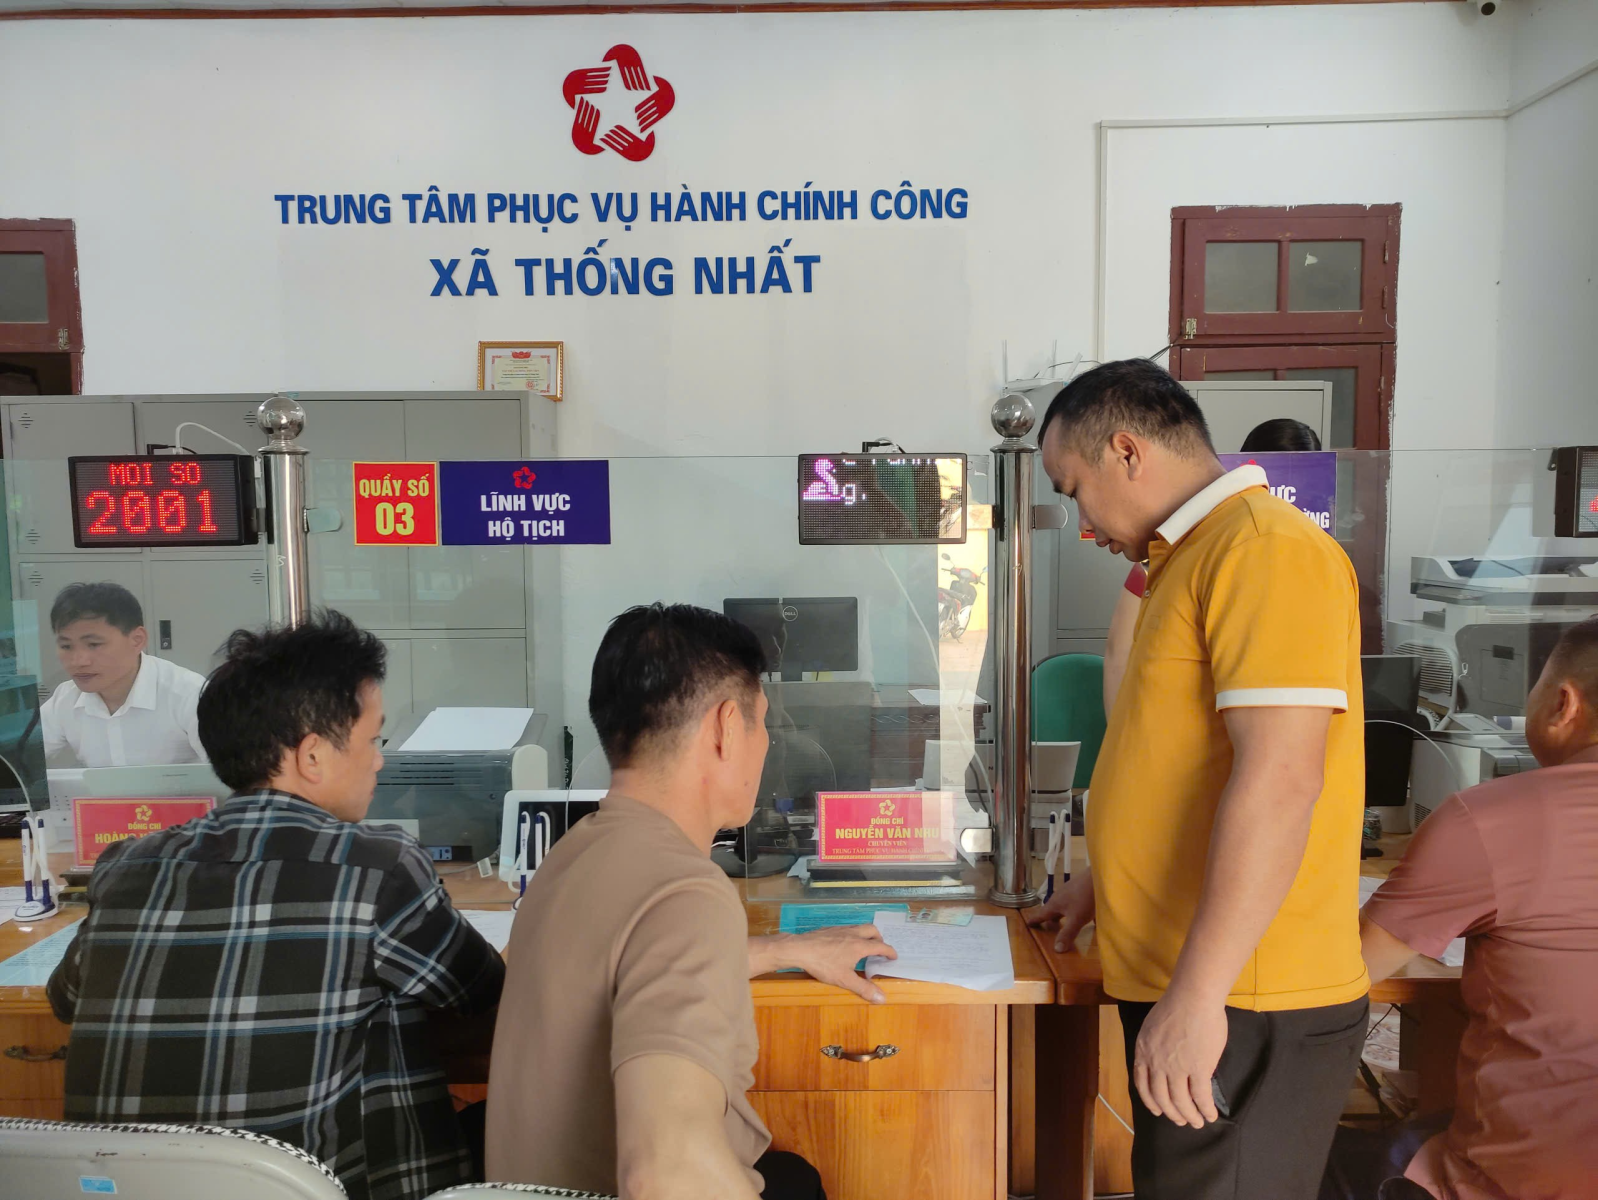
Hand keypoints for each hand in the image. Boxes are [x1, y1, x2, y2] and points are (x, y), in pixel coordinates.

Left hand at [779, 926, 896, 1003]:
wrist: (800, 949)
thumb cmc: (824, 964)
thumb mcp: (845, 980)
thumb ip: (864, 988)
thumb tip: (882, 998)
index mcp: (860, 945)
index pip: (881, 946)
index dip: (890, 952)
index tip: (893, 957)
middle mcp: (853, 934)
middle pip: (873, 930)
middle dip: (879, 939)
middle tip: (879, 949)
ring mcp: (841, 929)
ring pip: (860, 927)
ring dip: (866, 935)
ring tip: (864, 947)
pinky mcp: (830, 929)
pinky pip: (848, 928)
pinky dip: (854, 934)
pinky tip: (845, 945)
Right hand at [1025, 870, 1094, 952]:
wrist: (1100, 876)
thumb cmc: (1085, 898)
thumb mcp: (1076, 919)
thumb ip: (1067, 934)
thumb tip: (1056, 950)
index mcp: (1055, 904)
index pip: (1041, 914)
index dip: (1035, 920)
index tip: (1028, 923)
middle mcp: (1060, 897)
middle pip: (1053, 910)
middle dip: (1050, 918)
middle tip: (1048, 926)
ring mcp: (1071, 891)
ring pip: (1064, 905)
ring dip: (1062, 913)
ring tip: (1065, 920)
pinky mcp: (1081, 888)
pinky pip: (1076, 901)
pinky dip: (1077, 909)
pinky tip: (1088, 913)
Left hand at [1132, 988, 1227, 1127]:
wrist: (1193, 997)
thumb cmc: (1176, 1005)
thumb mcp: (1153, 1027)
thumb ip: (1155, 1046)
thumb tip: (1165, 1061)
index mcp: (1143, 1051)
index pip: (1142, 1083)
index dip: (1150, 1100)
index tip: (1157, 1110)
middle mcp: (1156, 1063)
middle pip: (1161, 1097)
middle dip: (1171, 1113)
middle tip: (1181, 1121)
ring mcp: (1176, 1068)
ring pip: (1181, 1102)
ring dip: (1190, 1116)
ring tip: (1197, 1122)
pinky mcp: (1198, 1069)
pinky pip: (1201, 1097)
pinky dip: (1206, 1109)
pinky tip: (1211, 1115)